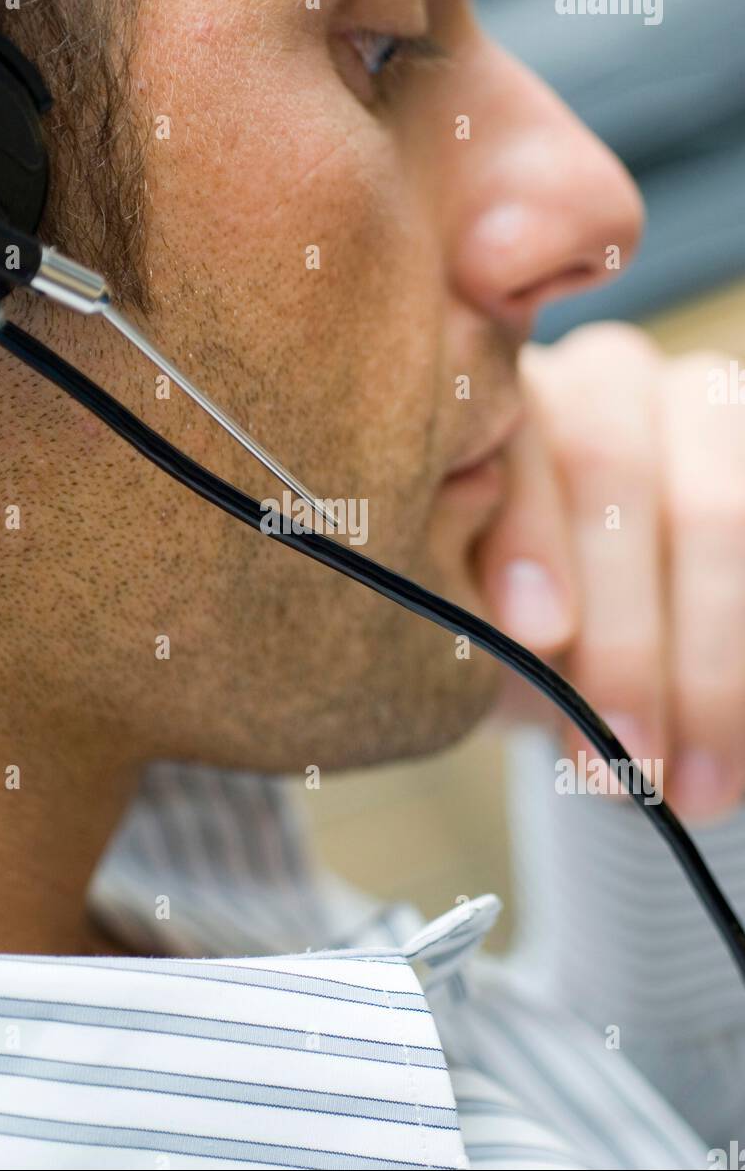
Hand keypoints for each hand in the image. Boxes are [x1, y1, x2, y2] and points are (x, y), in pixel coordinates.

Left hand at [476, 322, 744, 822]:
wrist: (580, 654)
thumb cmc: (499, 620)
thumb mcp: (459, 609)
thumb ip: (454, 574)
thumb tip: (490, 564)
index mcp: (500, 394)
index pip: (516, 437)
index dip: (531, 534)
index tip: (536, 634)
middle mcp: (606, 380)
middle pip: (618, 472)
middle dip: (625, 634)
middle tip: (623, 757)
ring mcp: (701, 409)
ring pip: (718, 508)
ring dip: (711, 665)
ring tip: (692, 790)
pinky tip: (732, 751)